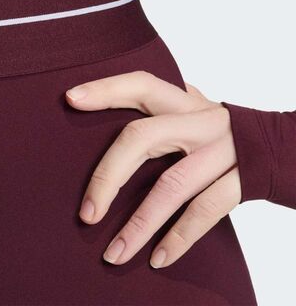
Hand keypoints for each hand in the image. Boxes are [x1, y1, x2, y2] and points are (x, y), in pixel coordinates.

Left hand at [65, 71, 240, 268]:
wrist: (282, 146)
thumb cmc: (216, 129)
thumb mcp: (190, 108)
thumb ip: (156, 106)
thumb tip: (93, 107)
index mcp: (181, 100)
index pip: (140, 85)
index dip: (105, 89)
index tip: (70, 99)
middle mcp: (198, 121)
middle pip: (142, 138)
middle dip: (108, 177)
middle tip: (86, 214)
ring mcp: (220, 151)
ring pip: (171, 186)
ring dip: (139, 224)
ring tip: (113, 254)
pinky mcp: (241, 182)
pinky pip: (205, 211)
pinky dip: (179, 238)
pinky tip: (156, 259)